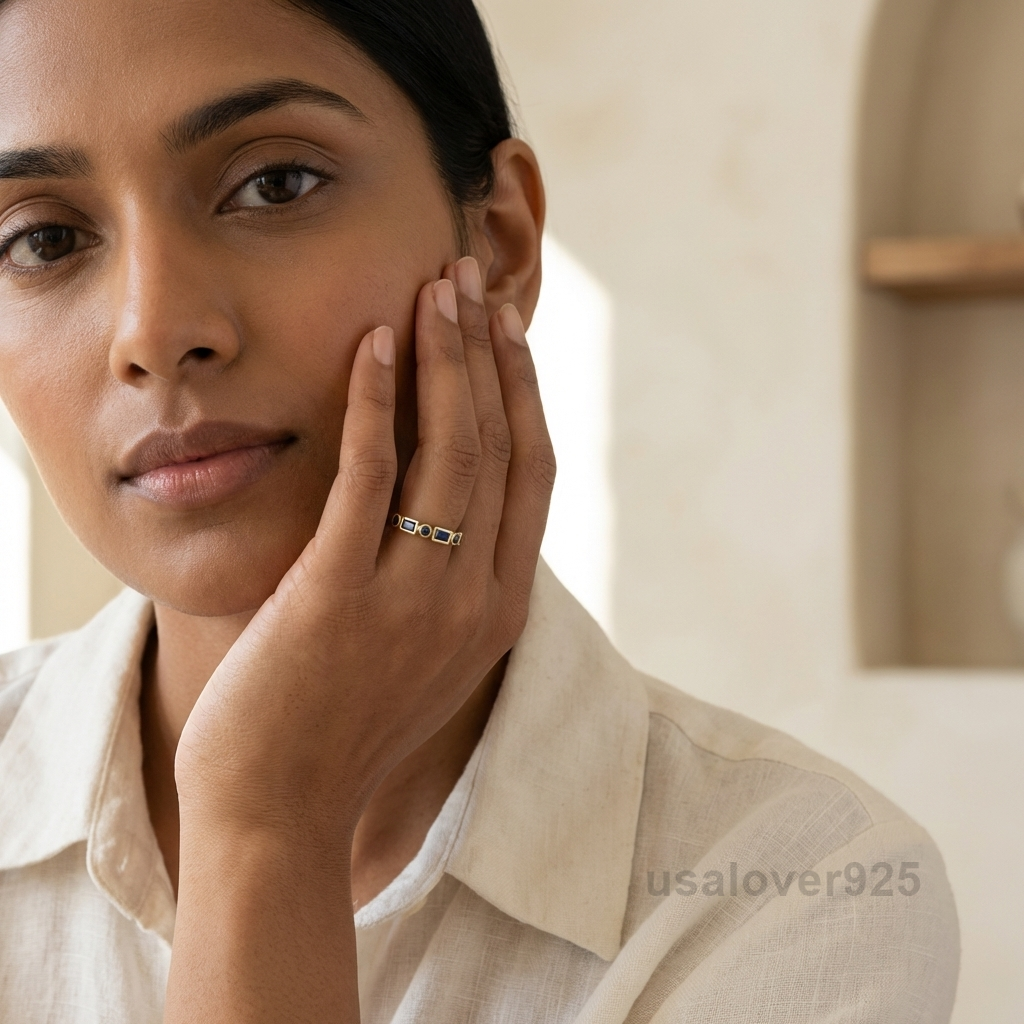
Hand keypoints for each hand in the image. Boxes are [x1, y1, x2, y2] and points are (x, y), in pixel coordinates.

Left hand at [173, 255, 554, 845]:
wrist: (281, 811)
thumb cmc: (344, 725)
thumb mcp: (424, 652)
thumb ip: (452, 580)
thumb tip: (451, 501)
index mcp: (501, 610)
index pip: (532, 475)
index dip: (524, 392)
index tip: (507, 328)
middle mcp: (473, 600)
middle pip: (498, 447)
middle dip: (487, 353)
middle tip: (470, 279)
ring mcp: (413, 601)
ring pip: (451, 452)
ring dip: (445, 360)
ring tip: (434, 289)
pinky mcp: (340, 598)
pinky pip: (372, 479)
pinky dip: (380, 403)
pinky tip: (376, 343)